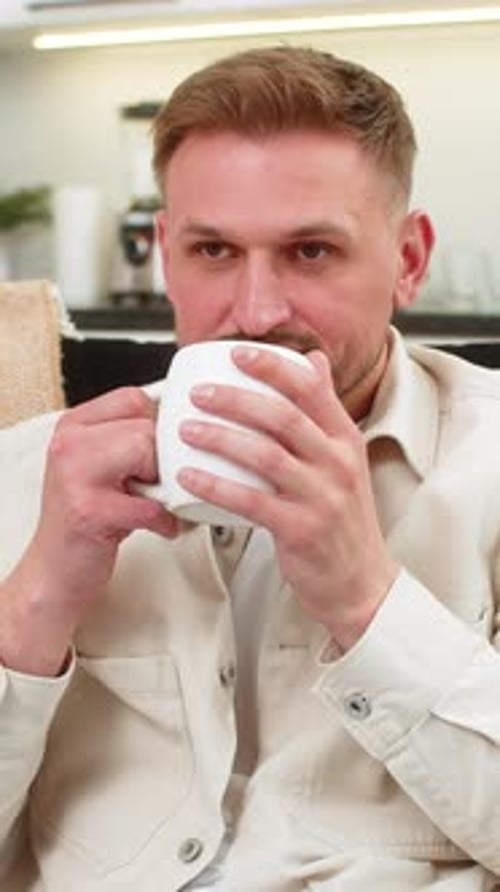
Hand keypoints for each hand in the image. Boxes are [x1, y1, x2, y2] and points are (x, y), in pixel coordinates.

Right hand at [0, 387, 177, 674]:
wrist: (55, 570)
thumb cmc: (88, 518)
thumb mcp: (100, 467)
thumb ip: (128, 440)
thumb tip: (185, 427)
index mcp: (73, 426)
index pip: (133, 399)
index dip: (158, 426)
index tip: (161, 453)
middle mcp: (69, 445)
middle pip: (144, 427)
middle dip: (164, 460)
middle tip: (159, 485)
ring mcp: (75, 476)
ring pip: (146, 452)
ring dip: (165, 484)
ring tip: (158, 501)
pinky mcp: (89, 512)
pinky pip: (150, 504)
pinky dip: (166, 520)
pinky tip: (161, 525)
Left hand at [177, 345, 398, 649]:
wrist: (361, 582)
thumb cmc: (343, 519)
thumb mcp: (346, 458)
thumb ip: (326, 410)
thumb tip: (313, 360)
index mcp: (346, 439)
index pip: (311, 390)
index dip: (273, 367)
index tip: (238, 353)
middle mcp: (338, 463)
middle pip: (284, 417)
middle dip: (235, 399)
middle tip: (199, 393)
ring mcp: (322, 497)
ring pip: (266, 455)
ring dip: (221, 438)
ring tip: (187, 428)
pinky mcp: (301, 530)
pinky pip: (251, 502)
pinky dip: (216, 486)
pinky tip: (190, 477)